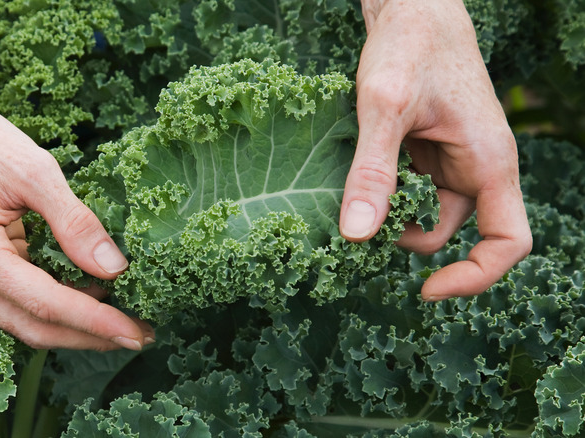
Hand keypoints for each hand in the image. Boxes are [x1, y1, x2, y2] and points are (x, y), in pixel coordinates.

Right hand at [0, 96, 153, 349]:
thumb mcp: (37, 171)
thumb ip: (76, 223)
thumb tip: (115, 269)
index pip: (45, 304)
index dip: (96, 321)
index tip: (138, 332)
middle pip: (35, 328)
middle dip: (91, 335)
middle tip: (141, 335)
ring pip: (26, 323)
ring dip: (75, 327)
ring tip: (124, 320)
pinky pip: (16, 306)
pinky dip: (56, 308)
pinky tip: (91, 298)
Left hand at [341, 0, 531, 299]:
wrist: (412, 7)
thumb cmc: (410, 45)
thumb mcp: (383, 108)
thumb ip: (372, 171)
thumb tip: (356, 236)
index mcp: (489, 162)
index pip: (509, 242)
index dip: (475, 276)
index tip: (427, 289)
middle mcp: (479, 167)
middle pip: (457, 234)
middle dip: (412, 241)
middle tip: (363, 229)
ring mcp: (455, 159)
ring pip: (428, 214)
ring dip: (393, 218)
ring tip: (354, 200)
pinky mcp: (432, 151)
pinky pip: (413, 190)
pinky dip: (387, 196)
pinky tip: (358, 183)